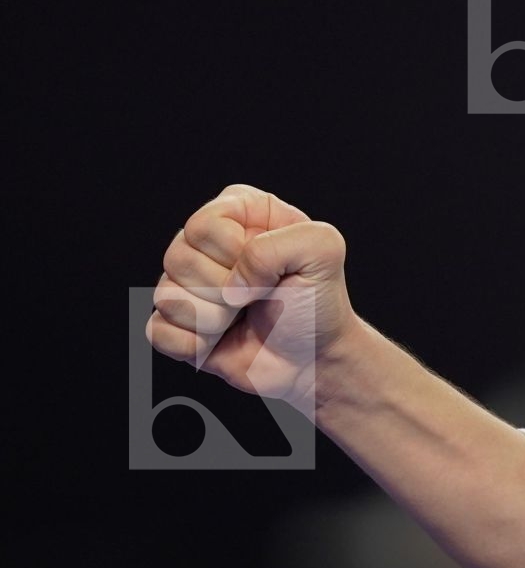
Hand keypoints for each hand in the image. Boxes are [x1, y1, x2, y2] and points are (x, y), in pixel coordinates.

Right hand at [145, 184, 355, 405]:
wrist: (311, 357)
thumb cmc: (317, 301)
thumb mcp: (323, 252)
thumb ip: (278, 245)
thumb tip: (231, 282)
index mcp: (241, 211)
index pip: (203, 224)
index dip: (233, 253)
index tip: (269, 269)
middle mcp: (207, 242)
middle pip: (177, 257)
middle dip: (223, 289)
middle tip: (255, 297)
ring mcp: (186, 282)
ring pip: (165, 295)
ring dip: (213, 318)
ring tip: (240, 316)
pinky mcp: (174, 322)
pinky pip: (158, 331)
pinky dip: (195, 344)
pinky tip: (221, 339)